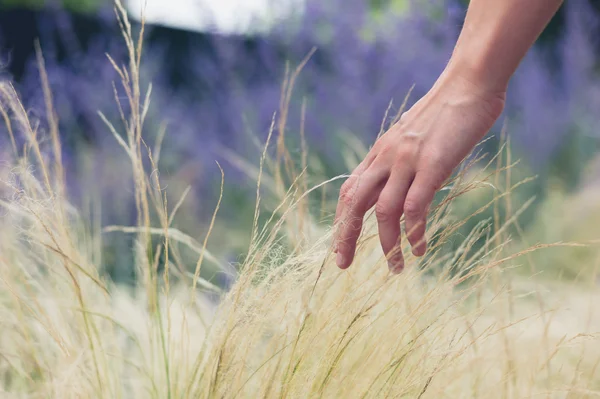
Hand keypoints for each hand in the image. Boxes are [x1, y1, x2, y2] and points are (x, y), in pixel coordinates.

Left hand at [334, 72, 505, 271]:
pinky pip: (415, 206)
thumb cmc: (446, 112)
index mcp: (380, 152)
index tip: (340, 244)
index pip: (349, 190)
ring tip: (397, 268)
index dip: (341, 219)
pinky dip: (414, 232)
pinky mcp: (432, 164)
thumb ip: (401, 160)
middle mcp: (386, 157)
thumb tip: (399, 184)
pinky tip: (419, 249)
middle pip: (353, 202)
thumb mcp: (413, 136)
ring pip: (384, 211)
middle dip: (345, 236)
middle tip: (343, 264)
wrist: (469, 83)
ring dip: (388, 244)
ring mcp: (407, 160)